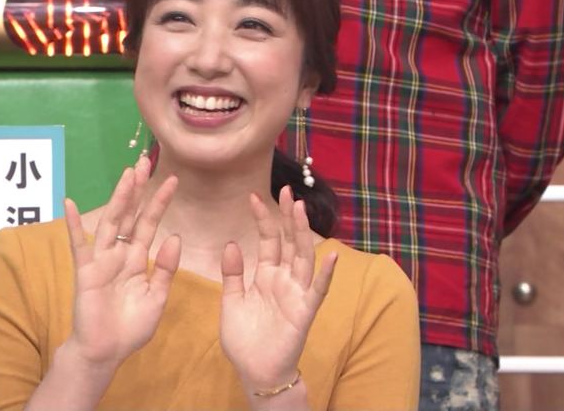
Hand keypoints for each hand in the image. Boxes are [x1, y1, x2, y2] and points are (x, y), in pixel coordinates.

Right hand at [63, 157, 180, 368]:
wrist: (106, 352)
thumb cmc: (131, 328)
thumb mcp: (157, 297)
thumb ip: (165, 268)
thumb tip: (174, 236)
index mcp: (137, 259)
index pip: (150, 223)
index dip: (159, 203)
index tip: (174, 180)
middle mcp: (119, 254)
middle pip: (130, 215)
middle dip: (137, 189)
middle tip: (145, 162)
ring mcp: (101, 260)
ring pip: (111, 223)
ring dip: (118, 198)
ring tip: (127, 175)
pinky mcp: (86, 272)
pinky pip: (78, 246)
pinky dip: (74, 225)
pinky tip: (70, 204)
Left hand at [219, 186, 337, 392]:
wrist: (255, 372)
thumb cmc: (244, 340)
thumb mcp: (231, 301)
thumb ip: (233, 274)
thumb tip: (231, 243)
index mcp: (266, 275)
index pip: (268, 240)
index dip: (263, 219)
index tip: (252, 197)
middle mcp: (284, 280)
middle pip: (289, 242)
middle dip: (288, 217)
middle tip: (286, 190)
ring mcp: (297, 294)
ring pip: (303, 257)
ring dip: (303, 234)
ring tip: (300, 209)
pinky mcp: (305, 312)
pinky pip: (317, 290)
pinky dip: (325, 273)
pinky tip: (331, 254)